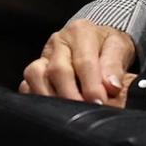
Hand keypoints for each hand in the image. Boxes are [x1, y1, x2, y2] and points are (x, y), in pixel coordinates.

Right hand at [21, 19, 137, 104]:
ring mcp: (43, 55)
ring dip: (51, 98)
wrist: (96, 39)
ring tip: (68, 113)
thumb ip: (115, 66)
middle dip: (71, 95)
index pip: (83, 61)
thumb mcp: (119, 47)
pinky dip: (36, 98)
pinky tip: (52, 109)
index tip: (100, 102)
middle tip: (86, 112)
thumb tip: (111, 87)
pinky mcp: (35, 70)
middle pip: (57, 70)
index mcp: (80, 32)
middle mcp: (58, 41)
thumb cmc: (107, 45)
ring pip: (35, 76)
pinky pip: (26, 84)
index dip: (91, 85)